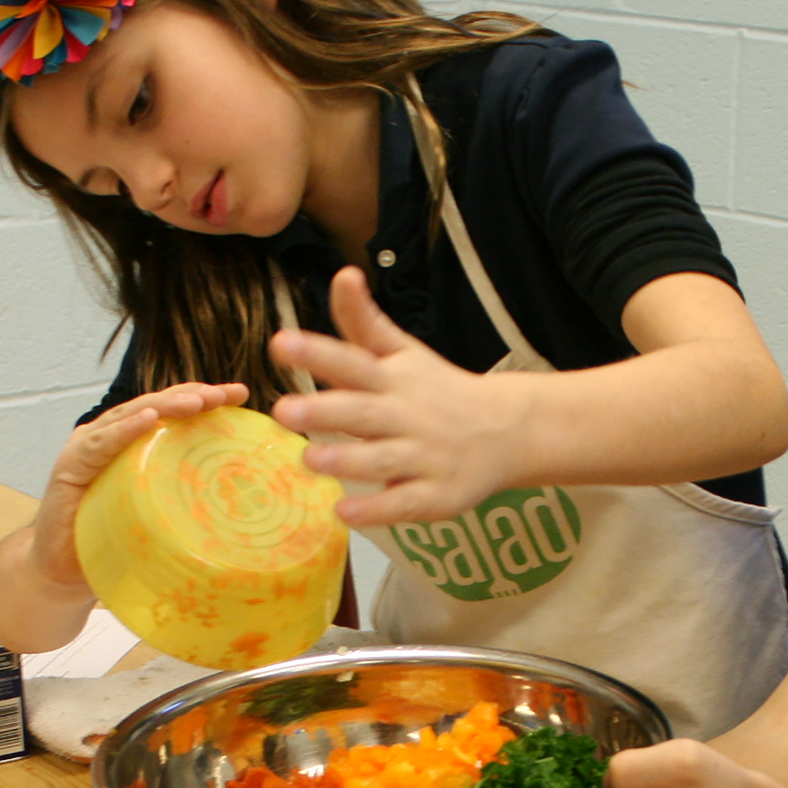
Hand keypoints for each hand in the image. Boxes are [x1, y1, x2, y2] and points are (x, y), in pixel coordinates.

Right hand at [25, 382, 248, 585]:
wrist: (62, 574)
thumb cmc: (114, 546)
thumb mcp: (159, 520)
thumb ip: (184, 505)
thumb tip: (241, 513)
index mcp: (134, 446)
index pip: (172, 414)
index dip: (204, 399)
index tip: (240, 395)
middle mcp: (111, 439)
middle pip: (156, 406)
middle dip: (193, 396)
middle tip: (227, 393)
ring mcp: (89, 449)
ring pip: (131, 416)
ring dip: (165, 406)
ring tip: (197, 401)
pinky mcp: (70, 466)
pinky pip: (100, 443)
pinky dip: (125, 430)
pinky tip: (149, 418)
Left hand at [271, 267, 534, 526]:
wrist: (507, 431)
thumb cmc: (438, 390)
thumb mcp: (403, 353)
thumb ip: (365, 321)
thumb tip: (342, 274)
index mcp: (393, 379)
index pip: (353, 361)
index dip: (317, 352)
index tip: (280, 343)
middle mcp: (407, 415)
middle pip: (363, 412)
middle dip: (325, 409)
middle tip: (284, 409)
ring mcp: (423, 456)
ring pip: (381, 459)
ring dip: (346, 460)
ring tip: (310, 459)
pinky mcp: (436, 494)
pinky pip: (405, 503)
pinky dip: (377, 510)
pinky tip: (345, 513)